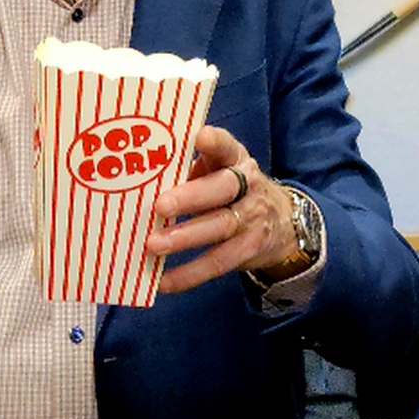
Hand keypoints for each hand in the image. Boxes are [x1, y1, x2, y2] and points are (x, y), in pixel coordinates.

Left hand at [146, 127, 304, 291]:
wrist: (282, 223)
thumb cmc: (229, 191)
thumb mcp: (218, 172)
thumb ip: (188, 170)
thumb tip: (136, 178)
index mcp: (236, 161)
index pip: (227, 147)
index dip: (215, 143)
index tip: (198, 137)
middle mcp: (248, 187)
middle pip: (222, 190)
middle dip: (191, 197)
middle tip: (160, 205)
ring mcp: (251, 220)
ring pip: (219, 227)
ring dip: (185, 237)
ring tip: (153, 245)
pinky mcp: (248, 250)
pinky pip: (217, 263)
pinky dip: (188, 274)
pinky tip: (162, 281)